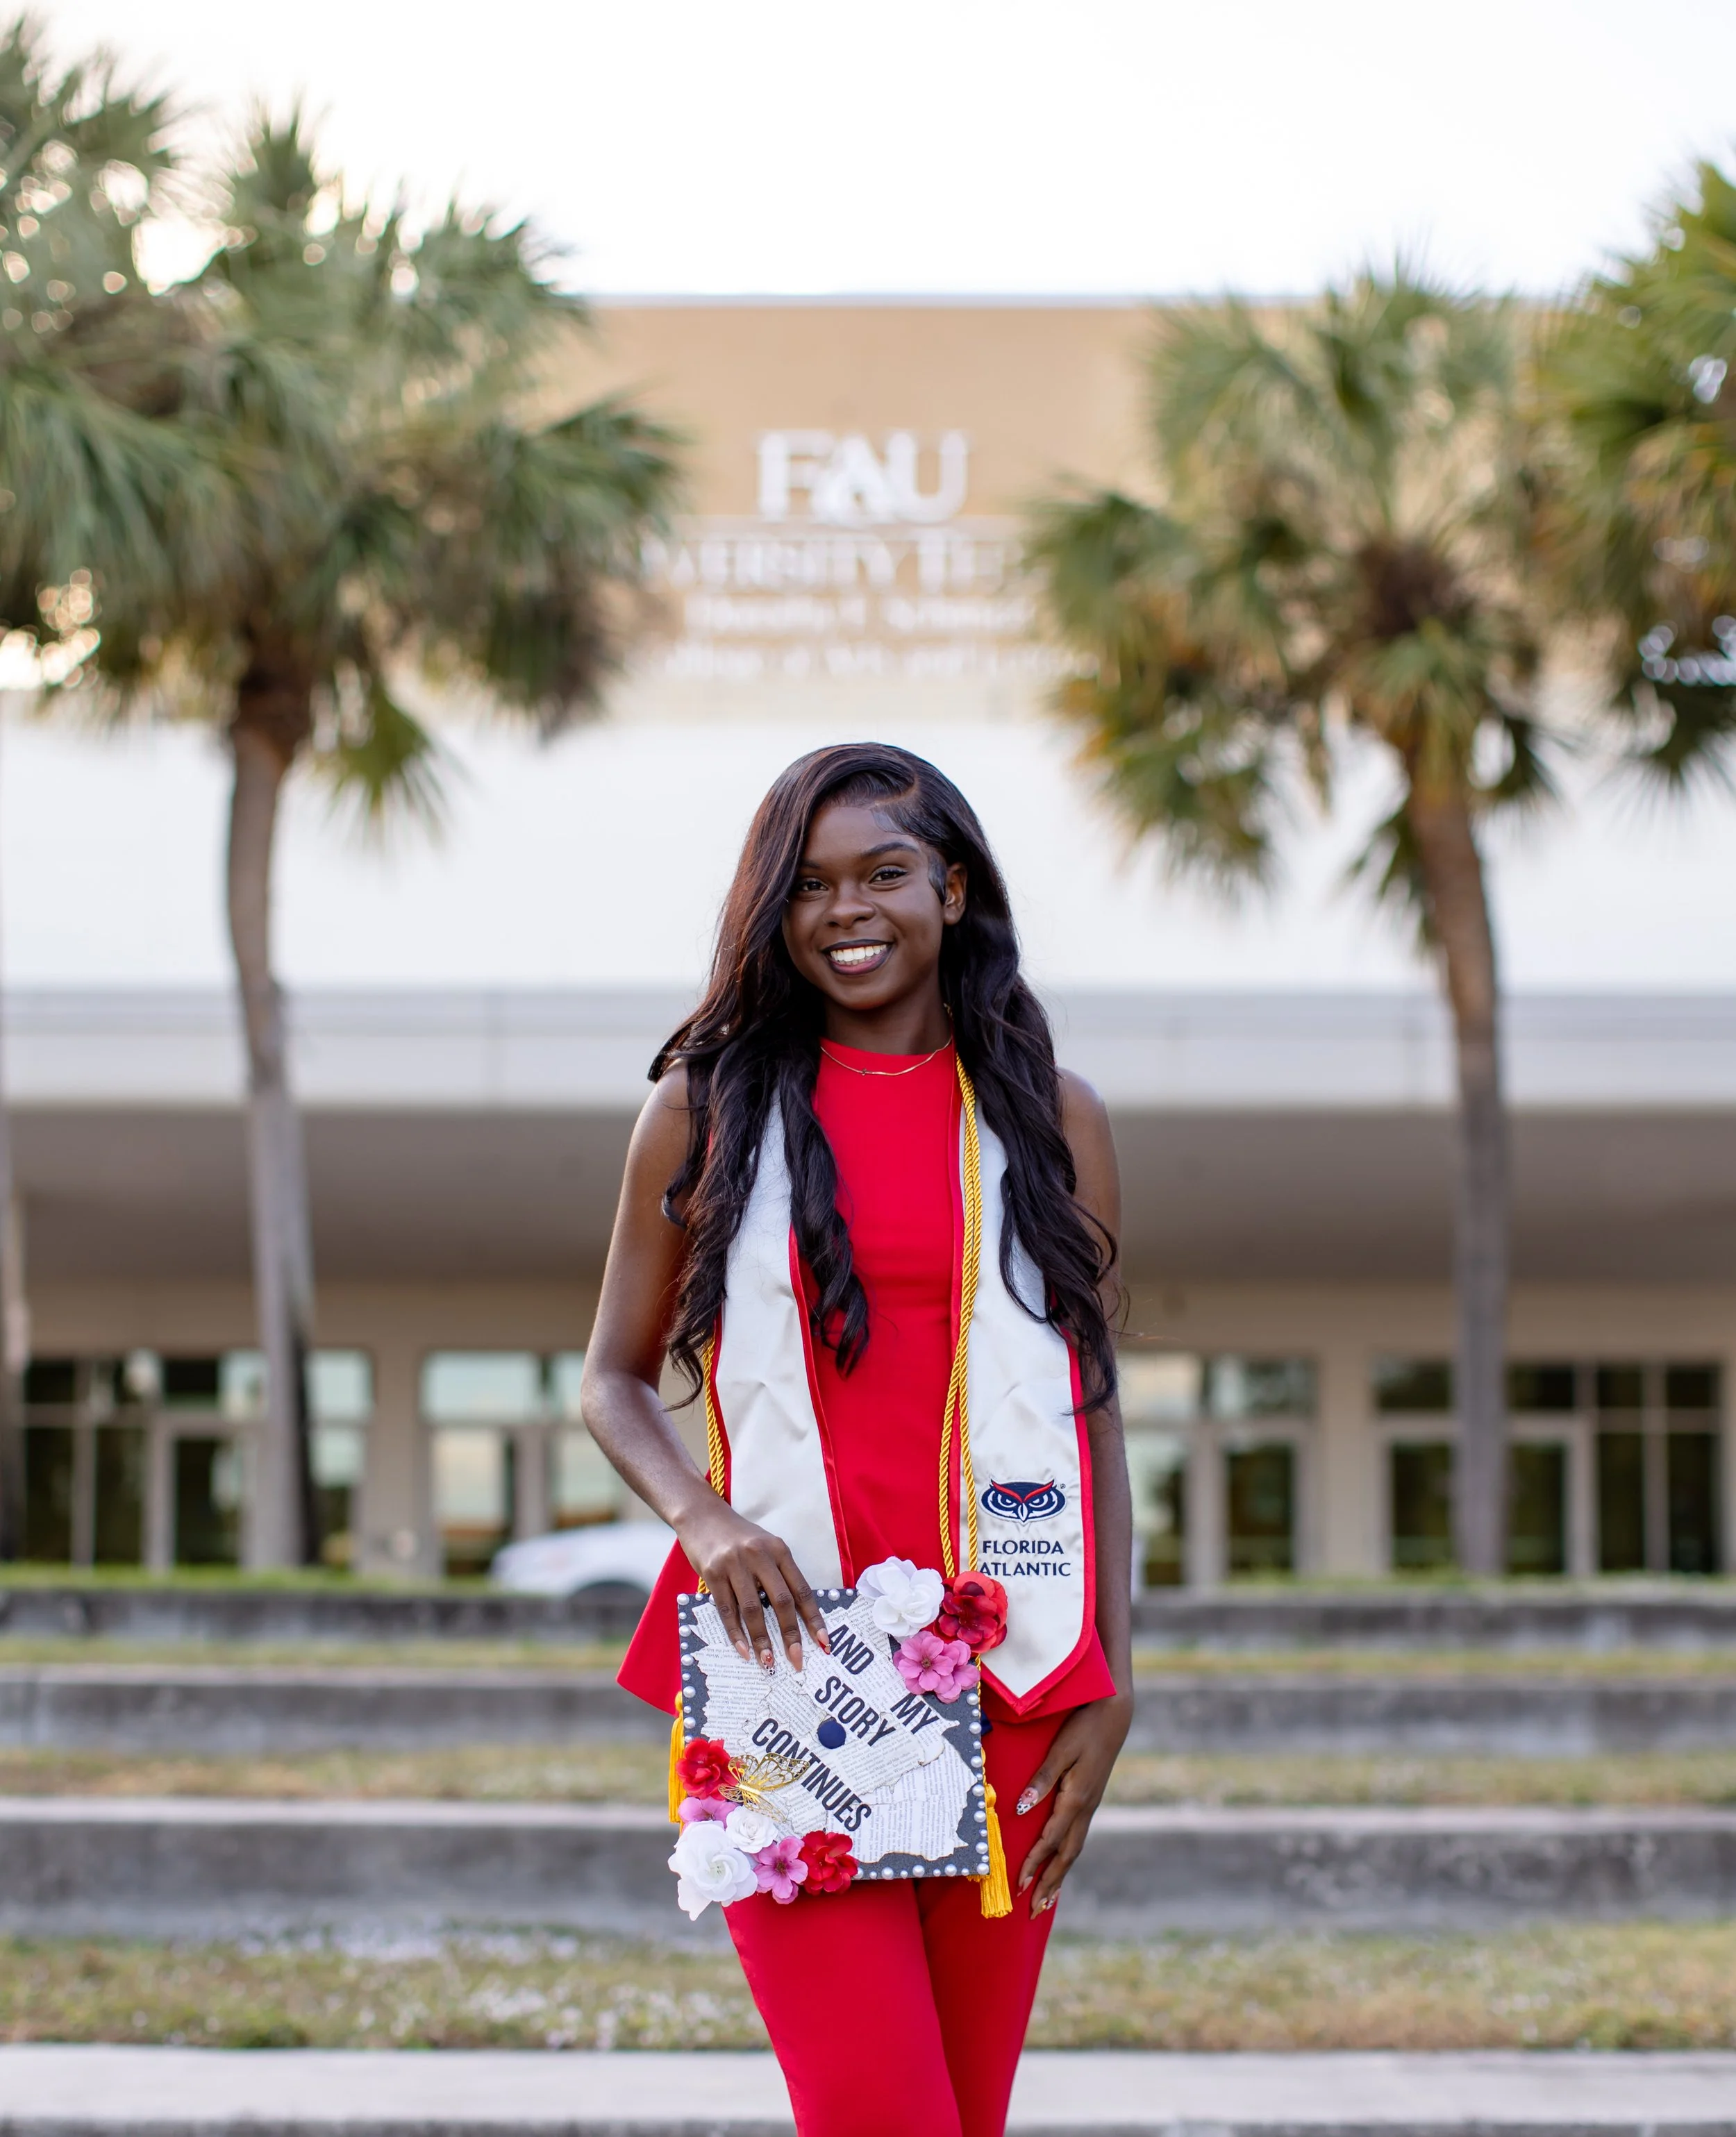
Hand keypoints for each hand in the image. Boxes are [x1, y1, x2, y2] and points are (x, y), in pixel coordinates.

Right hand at [680, 1502, 829, 1672]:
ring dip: (762, 1639)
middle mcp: (760, 1555)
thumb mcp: (765, 1547)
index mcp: (779, 1550)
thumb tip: (794, 1616)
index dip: (814, 1618)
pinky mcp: (713, 1573)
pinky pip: (727, 1609)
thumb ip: (778, 1574)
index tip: (823, 1642)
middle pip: (781, 1601)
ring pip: (753, 1609)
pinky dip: (736, 1633)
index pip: (801, 1589)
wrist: (701, 1515)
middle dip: (790, 1635)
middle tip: (796, 1661)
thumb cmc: (737, 1536)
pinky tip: (743, 1650)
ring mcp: (735, 1564)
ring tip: (768, 1662)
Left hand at [1013, 1690, 1132, 1914]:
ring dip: (1059, 1876)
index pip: (1050, 1840)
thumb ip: (1042, 1779)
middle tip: (1032, 1910)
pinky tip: (1061, 1862)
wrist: (1115, 1713)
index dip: (1033, 1863)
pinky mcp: (1090, 1798)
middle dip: (1049, 1884)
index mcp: (1076, 1799)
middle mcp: (1085, 1808)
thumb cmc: (1084, 1727)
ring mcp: (1090, 1805)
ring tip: (1046, 1900)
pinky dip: (1067, 1857)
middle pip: (1066, 1856)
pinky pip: (1077, 1837)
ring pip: (1073, 1849)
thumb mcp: (1062, 1750)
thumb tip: (1022, 1808)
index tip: (1016, 1884)